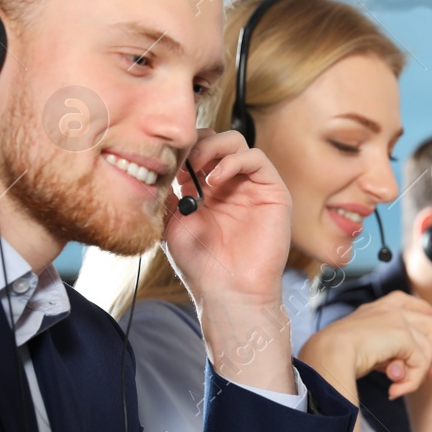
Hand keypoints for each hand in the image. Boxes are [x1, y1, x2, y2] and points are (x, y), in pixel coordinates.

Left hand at [164, 129, 290, 309]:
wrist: (229, 292)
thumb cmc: (201, 266)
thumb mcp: (171, 225)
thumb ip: (167, 193)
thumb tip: (158, 165)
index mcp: (205, 190)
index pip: (196, 149)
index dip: (182, 148)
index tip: (165, 160)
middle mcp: (230, 184)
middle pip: (216, 138)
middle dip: (196, 143)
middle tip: (181, 160)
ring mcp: (251, 187)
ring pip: (236, 142)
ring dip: (213, 147)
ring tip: (196, 168)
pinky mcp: (272, 192)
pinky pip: (256, 159)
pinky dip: (233, 161)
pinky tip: (213, 181)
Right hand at [300, 291, 431, 399]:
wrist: (327, 353)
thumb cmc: (334, 356)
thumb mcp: (361, 348)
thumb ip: (381, 352)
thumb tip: (398, 371)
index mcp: (374, 309)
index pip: (403, 300)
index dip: (422, 307)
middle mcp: (387, 309)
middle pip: (427, 321)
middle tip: (427, 375)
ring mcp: (397, 320)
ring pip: (427, 348)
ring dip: (417, 374)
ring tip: (399, 389)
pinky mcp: (402, 335)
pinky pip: (420, 362)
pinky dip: (411, 381)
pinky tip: (394, 391)